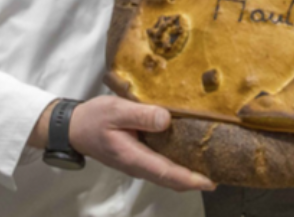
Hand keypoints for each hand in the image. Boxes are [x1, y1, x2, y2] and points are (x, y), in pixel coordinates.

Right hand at [68, 96, 215, 192]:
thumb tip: (166, 119)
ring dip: (187, 174)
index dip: (190, 179)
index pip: (166, 173)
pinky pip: (161, 165)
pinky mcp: (138, 157)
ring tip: (210, 166)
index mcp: (133, 157)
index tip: (210, 181)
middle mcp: (138, 165)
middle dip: (195, 180)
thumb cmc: (93, 119)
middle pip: (171, 179)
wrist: (73, 128)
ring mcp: (138, 163)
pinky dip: (177, 165)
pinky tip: (189, 154)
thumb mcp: (116, 110)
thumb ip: (140, 115)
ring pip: (166, 174)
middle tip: (220, 175)